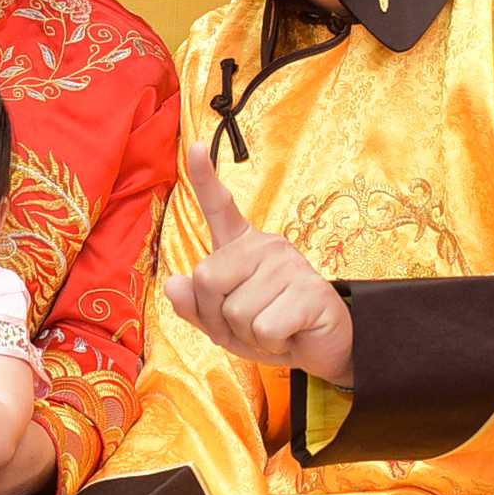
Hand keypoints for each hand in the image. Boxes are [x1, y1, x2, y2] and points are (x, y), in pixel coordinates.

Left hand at [161, 142, 352, 383]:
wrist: (319, 349)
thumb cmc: (269, 329)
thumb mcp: (223, 324)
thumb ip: (195, 306)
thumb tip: (174, 284)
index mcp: (241, 247)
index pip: (219, 208)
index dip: (205, 179)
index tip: (194, 145)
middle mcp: (265, 246)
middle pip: (207, 279)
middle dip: (218, 317)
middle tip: (248, 325)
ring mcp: (289, 264)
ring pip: (236, 311)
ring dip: (248, 335)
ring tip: (272, 329)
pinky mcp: (310, 290)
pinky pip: (264, 327)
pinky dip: (271, 343)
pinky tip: (289, 334)